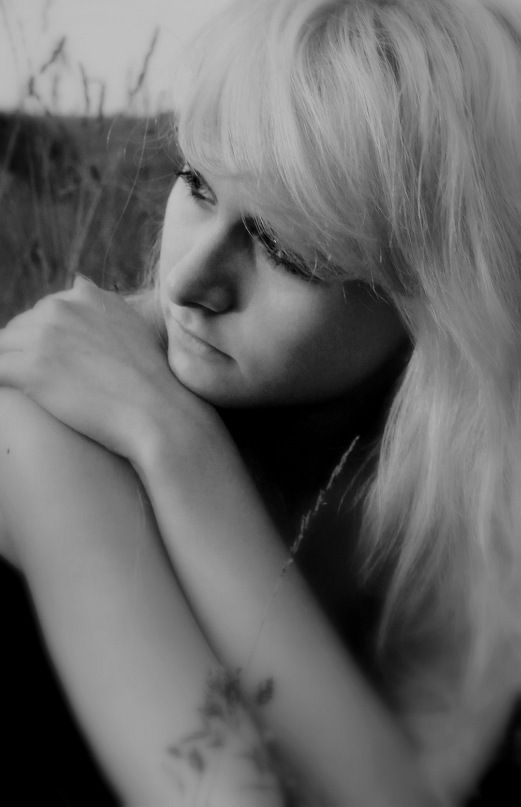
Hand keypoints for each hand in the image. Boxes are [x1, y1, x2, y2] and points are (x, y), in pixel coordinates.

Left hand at [0, 277, 213, 462]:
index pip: (45, 312)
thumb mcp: (134, 326)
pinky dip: (2, 382)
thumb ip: (103, 305)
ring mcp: (43, 336)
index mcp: (86, 296)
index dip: (48, 341)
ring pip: (2, 348)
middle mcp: (62, 307)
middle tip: (50, 384)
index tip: (62, 365)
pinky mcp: (29, 368)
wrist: (158, 412)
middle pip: (20, 327)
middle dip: (26, 352)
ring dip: (11, 368)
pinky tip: (15, 395)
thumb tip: (78, 280)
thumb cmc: (152, 380)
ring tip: (31, 392)